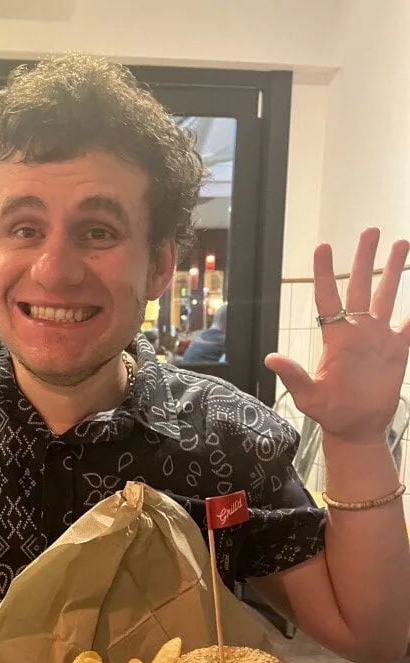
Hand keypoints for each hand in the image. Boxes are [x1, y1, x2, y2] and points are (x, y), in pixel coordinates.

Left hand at [265, 228, 409, 444]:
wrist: (355, 427)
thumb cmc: (329, 412)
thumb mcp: (308, 396)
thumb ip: (293, 375)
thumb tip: (270, 358)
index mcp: (336, 338)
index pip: (328, 298)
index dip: (324, 273)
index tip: (323, 247)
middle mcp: (357, 331)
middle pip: (360, 287)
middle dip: (364, 258)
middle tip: (370, 230)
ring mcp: (378, 338)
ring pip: (387, 296)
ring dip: (394, 271)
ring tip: (400, 243)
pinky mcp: (397, 350)